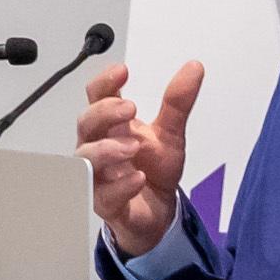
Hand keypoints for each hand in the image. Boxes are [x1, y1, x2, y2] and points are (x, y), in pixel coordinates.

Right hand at [77, 58, 203, 259]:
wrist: (159, 212)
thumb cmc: (153, 170)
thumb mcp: (171, 133)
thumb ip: (178, 102)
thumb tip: (194, 68)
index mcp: (112, 126)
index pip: (98, 97)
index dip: (105, 82)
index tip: (122, 72)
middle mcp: (99, 147)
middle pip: (85, 124)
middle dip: (103, 113)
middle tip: (129, 109)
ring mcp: (99, 176)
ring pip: (86, 160)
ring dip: (106, 150)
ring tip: (132, 147)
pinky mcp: (106, 204)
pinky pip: (103, 195)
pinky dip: (120, 186)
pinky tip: (138, 178)